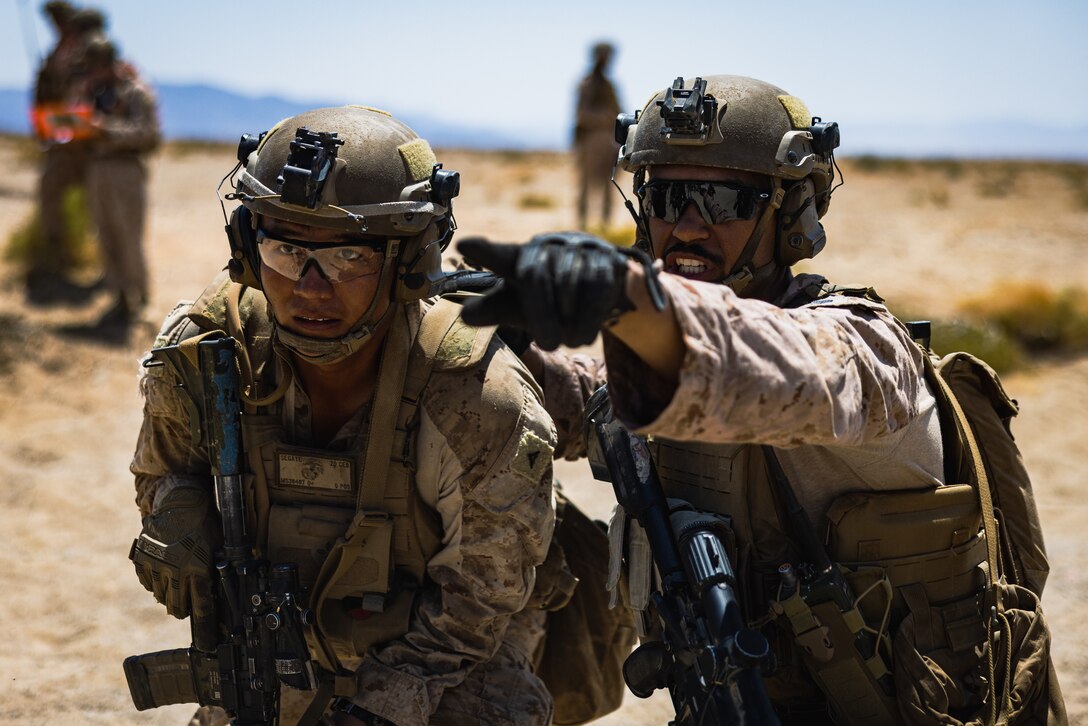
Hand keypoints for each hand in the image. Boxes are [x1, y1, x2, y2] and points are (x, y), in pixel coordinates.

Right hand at [130, 485, 220, 649]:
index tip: (208, 644)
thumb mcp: (220, 546)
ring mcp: (156, 567)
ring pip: (162, 598)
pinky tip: (164, 572)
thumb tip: (233, 593)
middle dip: (185, 609)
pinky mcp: (141, 561)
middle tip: (189, 601)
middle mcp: (175, 571)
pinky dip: (155, 583)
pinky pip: (147, 585)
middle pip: (178, 608)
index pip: (202, 608)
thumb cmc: (206, 524)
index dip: (207, 629)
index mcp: (198, 569)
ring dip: (170, 596)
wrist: (180, 501)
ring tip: (177, 581)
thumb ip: (220, 570)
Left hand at [458, 233, 635, 350]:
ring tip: (567, 341)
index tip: (464, 246)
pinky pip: (597, 288)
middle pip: (535, 276)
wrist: (599, 293)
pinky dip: (589, 318)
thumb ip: (493, 311)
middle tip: (547, 345)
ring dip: (568, 321)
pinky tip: (583, 336)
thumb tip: (464, 316)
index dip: (485, 251)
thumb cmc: (549, 301)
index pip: (501, 255)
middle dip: (541, 314)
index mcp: (520, 258)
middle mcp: (548, 246)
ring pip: (570, 283)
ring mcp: (579, 249)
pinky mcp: (607, 259)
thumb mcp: (519, 308)